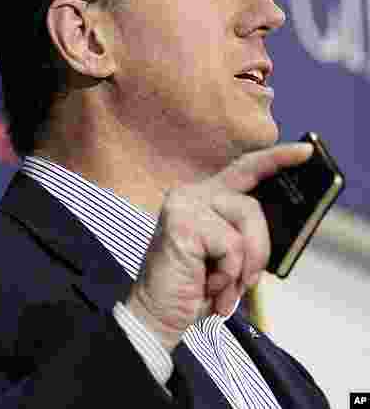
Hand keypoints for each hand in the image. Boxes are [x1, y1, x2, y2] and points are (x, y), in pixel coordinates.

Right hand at [125, 142, 312, 350]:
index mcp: (203, 198)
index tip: (306, 150)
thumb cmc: (195, 287)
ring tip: (219, 284)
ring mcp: (183, 204)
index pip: (244, 170)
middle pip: (251, 205)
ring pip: (244, 223)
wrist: (159, 314)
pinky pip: (231, 245)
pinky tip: (206, 283)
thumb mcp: (230, 257)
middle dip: (258, 249)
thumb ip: (248, 234)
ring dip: (242, 265)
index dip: (276, 159)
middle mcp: (190, 194)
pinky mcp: (181, 223)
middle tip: (246, 282)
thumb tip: (284, 224)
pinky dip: (227, 273)